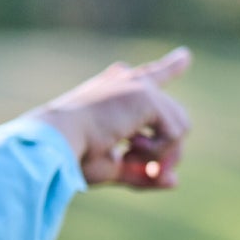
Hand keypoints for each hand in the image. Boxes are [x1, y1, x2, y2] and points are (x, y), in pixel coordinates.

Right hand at [33, 47, 191, 189]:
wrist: (54, 142)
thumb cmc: (71, 156)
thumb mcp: (110, 168)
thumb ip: (142, 173)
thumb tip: (175, 182)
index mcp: (113, 91)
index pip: (147, 77)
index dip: (168, 68)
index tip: (185, 57)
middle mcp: (129, 83)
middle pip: (172, 118)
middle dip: (163, 153)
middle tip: (144, 172)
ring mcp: (140, 87)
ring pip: (178, 128)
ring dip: (158, 155)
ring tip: (127, 158)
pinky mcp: (147, 96)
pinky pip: (175, 134)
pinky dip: (158, 153)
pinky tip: (129, 150)